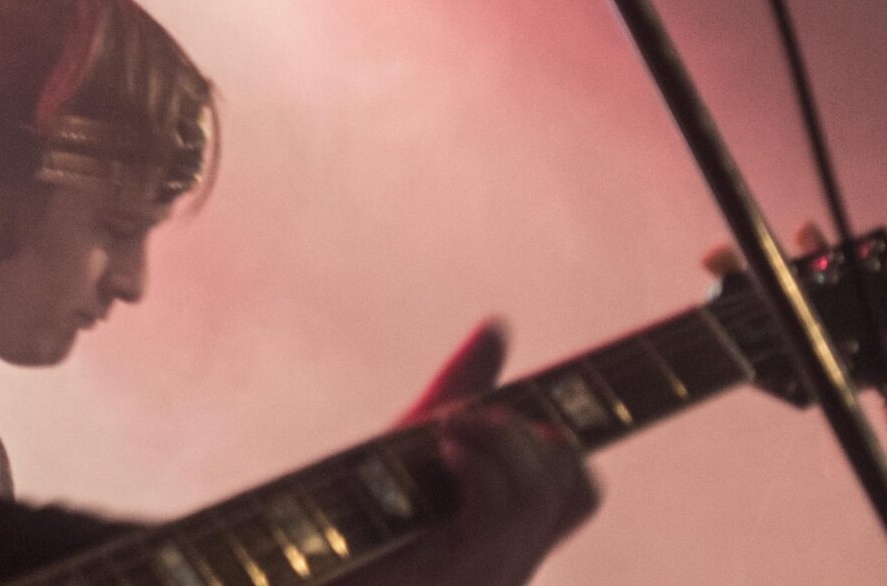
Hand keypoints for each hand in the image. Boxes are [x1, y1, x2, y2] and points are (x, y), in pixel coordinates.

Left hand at [354, 320, 599, 585]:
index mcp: (508, 538)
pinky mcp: (455, 572)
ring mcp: (489, 573)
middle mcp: (510, 562)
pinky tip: (444, 447)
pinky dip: (478, 462)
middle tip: (466, 417)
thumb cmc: (354, 507)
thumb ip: (465, 388)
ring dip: (499, 438)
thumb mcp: (417, 437)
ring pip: (541, 492)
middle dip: (528, 431)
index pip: (578, 493)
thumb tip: (498, 326)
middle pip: (571, 480)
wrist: (307, 555)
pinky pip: (499, 513)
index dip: (566, 443)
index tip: (520, 409)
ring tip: (449, 426)